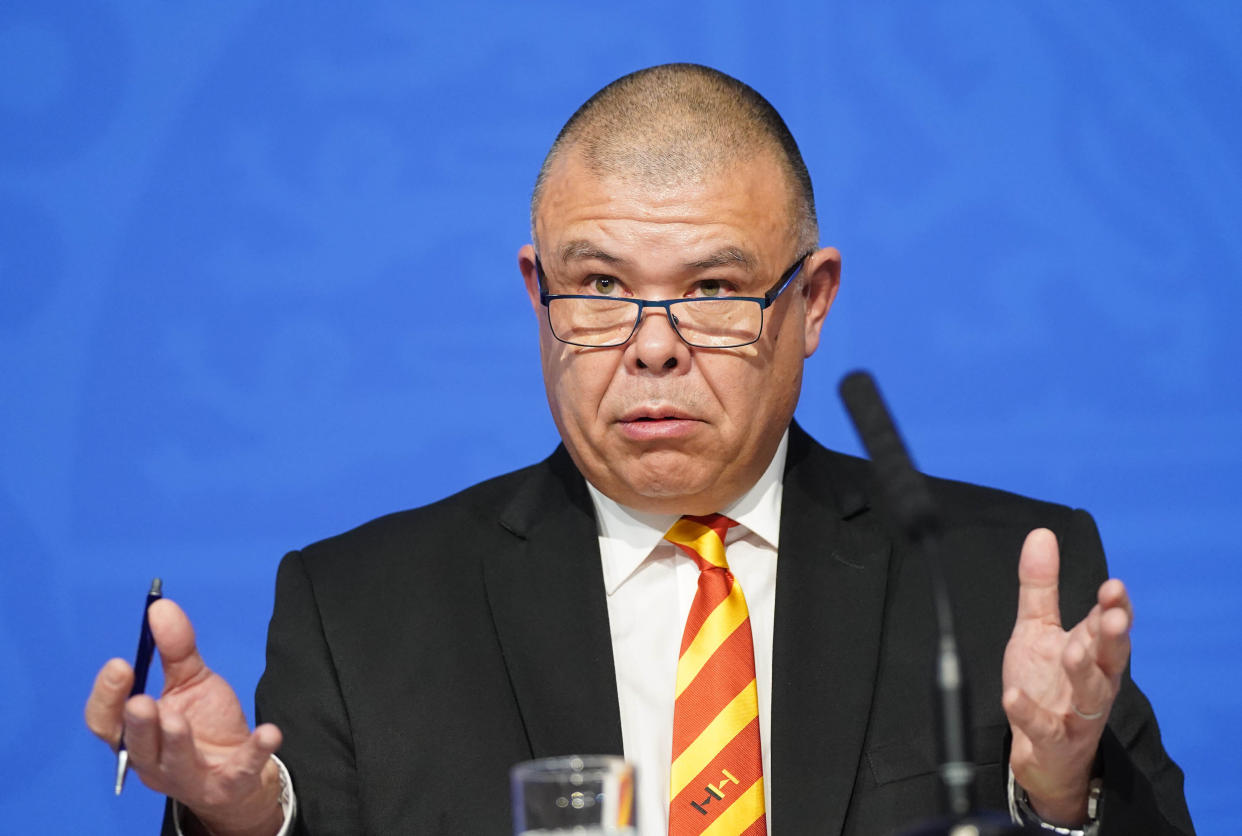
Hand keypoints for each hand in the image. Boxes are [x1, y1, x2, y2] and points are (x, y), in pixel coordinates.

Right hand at [85, 599, 284, 835]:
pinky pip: (241, 770)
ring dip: (176, 740)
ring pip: (176, 763)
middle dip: (139, 724)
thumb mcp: (190, 681)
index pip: (106, 722)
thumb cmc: (203, 724)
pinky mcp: (229, 785)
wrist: (239, 772)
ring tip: (179, 718)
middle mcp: (154, 762)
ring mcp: (191, 778)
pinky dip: (255, 752)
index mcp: (136, 736)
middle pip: (138, 746)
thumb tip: (161, 607)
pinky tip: (270, 732)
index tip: (121, 664)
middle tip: (142, 701)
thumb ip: (174, 648)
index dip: (107, 697)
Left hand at [1002, 528, 1131, 824]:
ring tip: (1071, 650)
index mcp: (1091, 652)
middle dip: (1113, 637)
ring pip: (1090, 695)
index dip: (1115, 607)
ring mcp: (1075, 715)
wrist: (1042, 753)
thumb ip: (1040, 586)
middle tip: (1113, 616)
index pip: (1110, 626)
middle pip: (1110, 658)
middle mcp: (1091, 682)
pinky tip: (1012, 696)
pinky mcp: (1052, 741)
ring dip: (1083, 672)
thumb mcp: (1037, 629)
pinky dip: (1029, 713)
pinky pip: (1044, 729)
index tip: (1113, 586)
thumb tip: (1042, 534)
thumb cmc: (1045, 684)